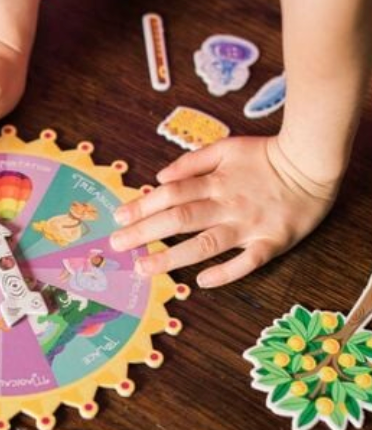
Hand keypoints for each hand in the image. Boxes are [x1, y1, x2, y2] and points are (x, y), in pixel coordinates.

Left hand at [111, 135, 338, 287]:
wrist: (313, 163)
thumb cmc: (266, 157)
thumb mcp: (228, 147)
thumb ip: (193, 162)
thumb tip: (161, 177)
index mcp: (216, 181)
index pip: (171, 194)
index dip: (143, 205)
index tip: (118, 217)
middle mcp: (228, 204)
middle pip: (180, 218)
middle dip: (145, 232)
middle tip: (117, 245)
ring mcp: (249, 226)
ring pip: (206, 244)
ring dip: (173, 257)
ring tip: (145, 268)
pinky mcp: (271, 243)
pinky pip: (247, 262)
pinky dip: (226, 272)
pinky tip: (201, 282)